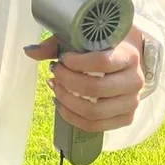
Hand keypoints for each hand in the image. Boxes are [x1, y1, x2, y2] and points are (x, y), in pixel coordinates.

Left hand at [22, 26, 145, 131]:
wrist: (129, 60)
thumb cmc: (103, 47)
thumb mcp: (85, 38)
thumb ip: (57, 44)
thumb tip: (29, 51)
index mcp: (129, 56)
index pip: (102, 63)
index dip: (76, 63)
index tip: (63, 59)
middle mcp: (135, 81)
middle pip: (95, 88)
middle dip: (67, 81)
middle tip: (54, 72)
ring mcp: (131, 102)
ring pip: (94, 111)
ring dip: (67, 101)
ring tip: (55, 88)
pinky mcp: (125, 118)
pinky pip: (95, 126)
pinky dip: (72, 117)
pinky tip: (60, 104)